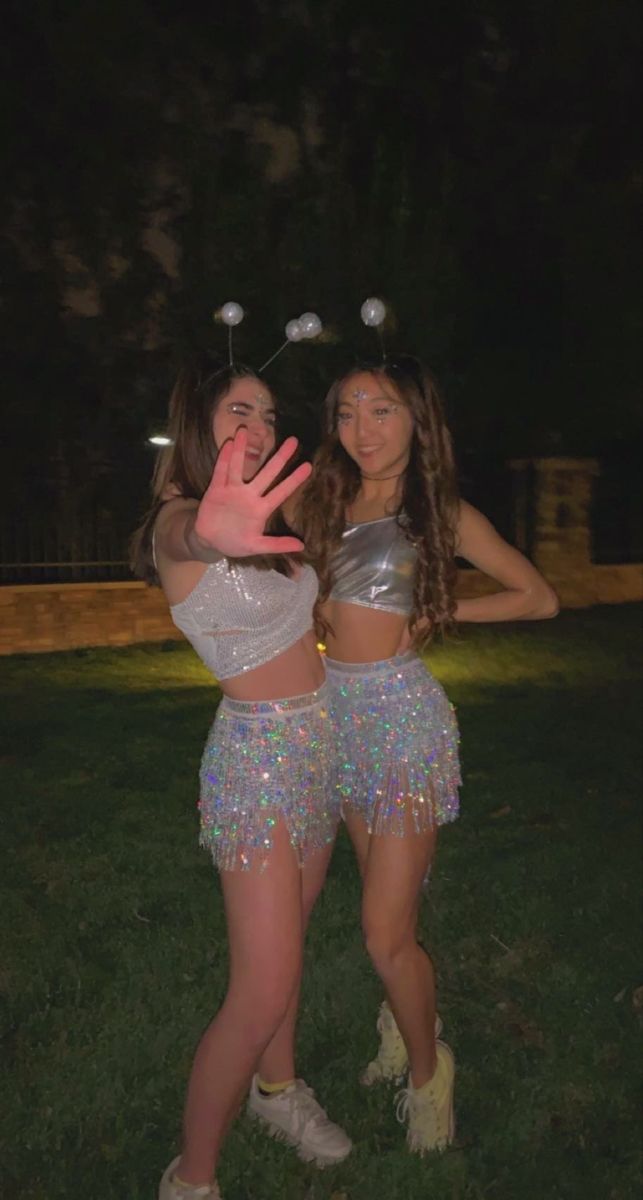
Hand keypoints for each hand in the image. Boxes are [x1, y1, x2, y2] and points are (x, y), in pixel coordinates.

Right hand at [192, 428, 310, 557]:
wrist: (210, 541)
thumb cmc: (236, 542)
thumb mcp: (257, 546)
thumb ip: (277, 545)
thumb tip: (301, 547)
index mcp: (261, 509)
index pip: (281, 491)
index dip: (294, 480)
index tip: (308, 466)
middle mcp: (249, 495)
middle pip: (267, 473)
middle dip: (280, 457)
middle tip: (293, 440)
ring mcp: (233, 490)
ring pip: (238, 466)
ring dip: (242, 450)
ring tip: (246, 430)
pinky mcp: (216, 490)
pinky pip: (220, 472)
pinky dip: (224, 459)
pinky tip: (229, 443)